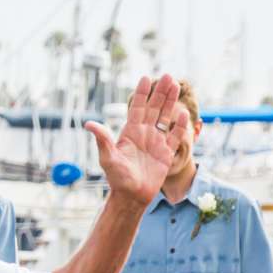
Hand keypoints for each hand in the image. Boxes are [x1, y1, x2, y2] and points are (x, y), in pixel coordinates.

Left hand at [84, 72, 180, 202]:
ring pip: (165, 118)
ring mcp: (156, 143)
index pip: (137, 108)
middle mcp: (144, 134)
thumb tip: (88, 124)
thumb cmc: (117, 178)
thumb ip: (102, 140)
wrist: (131, 196)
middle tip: (167, 76)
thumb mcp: (108, 158)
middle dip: (160, 92)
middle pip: (154, 109)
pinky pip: (175, 137)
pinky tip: (184, 114)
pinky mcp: (166, 154)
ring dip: (171, 103)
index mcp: (130, 132)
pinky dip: (180, 126)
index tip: (145, 78)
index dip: (141, 93)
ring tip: (176, 86)